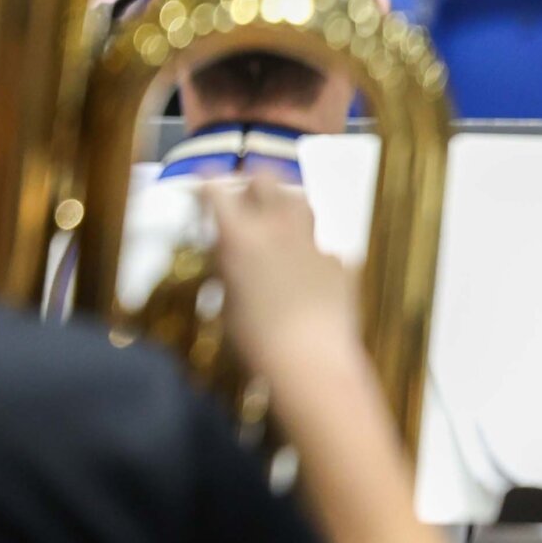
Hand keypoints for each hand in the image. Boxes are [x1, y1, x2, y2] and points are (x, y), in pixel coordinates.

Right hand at [206, 172, 359, 378]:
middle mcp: (276, 229)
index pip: (217, 192)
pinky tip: (306, 275)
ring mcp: (312, 244)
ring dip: (284, 204)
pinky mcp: (339, 263)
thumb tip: (228, 255)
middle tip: (244, 192)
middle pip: (266, 180)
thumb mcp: (226, 300)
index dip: (207, 183)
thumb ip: (228, 268)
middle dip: (251, 181)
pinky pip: (321, 248)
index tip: (203, 181)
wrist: (310, 362)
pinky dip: (310, 254)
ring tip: (276, 218)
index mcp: (240, 237)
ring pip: (299, 202)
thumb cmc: (254, 338)